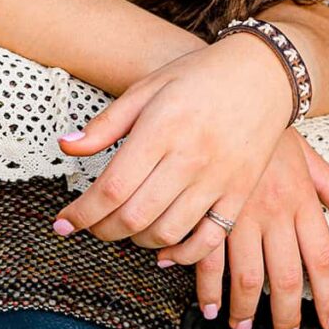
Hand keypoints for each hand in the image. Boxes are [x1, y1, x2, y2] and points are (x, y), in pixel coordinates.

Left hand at [54, 33, 294, 252]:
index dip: (82, 213)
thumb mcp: (148, 88)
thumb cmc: (200, 76)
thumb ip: (106, 123)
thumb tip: (66, 146)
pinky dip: (182, 254)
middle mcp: (190, 158)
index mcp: (161, 129)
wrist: (265, 73)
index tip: (62, 223)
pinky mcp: (240, 193)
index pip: (112, 188)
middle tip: (91, 226)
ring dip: (137, 241)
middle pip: (134, 216)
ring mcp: (218, 179)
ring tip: (125, 229)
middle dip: (102, 230)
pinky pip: (210, 239)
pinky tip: (164, 252)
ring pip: (168, 232)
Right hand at [160, 133, 328, 328]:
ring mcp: (240, 214)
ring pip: (246, 275)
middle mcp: (274, 213)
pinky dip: (206, 285)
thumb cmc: (268, 130)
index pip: (321, 259)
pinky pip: (207, 257)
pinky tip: (207, 304)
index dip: (328, 297)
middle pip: (285, 277)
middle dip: (286, 316)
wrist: (228, 97)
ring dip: (244, 308)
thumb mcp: (308, 155)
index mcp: (301, 201)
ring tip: (243, 327)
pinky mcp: (207, 211)